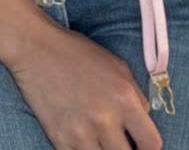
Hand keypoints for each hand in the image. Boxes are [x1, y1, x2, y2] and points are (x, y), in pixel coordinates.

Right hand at [7, 18, 163, 149]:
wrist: (36, 48)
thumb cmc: (78, 53)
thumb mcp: (117, 67)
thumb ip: (136, 97)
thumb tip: (144, 124)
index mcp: (125, 98)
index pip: (152, 144)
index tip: (141, 147)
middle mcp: (105, 118)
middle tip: (118, 143)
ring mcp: (81, 132)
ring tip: (98, 140)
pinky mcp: (59, 139)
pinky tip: (81, 139)